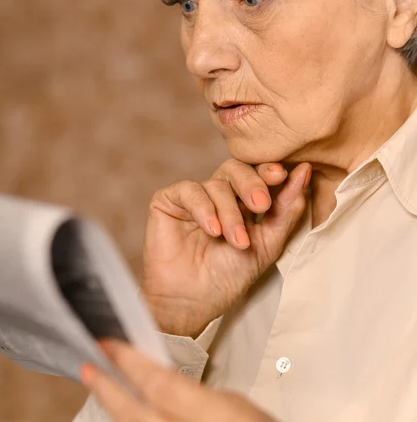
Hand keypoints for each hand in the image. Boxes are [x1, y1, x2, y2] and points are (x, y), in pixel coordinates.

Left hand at [80, 340, 274, 421]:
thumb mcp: (235, 407)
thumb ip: (196, 396)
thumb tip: (164, 382)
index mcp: (206, 416)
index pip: (157, 384)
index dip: (128, 361)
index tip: (108, 342)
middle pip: (132, 411)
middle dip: (106, 386)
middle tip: (88, 364)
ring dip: (112, 405)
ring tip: (101, 383)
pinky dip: (129, 419)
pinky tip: (123, 411)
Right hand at [141, 159, 311, 336]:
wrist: (193, 302)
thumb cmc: (228, 276)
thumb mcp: (267, 243)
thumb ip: (286, 210)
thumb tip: (304, 172)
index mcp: (242, 200)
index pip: (257, 173)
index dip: (269, 170)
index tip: (284, 175)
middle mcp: (218, 194)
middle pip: (236, 168)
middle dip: (252, 183)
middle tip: (261, 204)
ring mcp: (194, 196)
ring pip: (216, 184)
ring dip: (230, 212)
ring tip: (236, 241)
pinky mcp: (168, 201)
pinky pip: (189, 191)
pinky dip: (203, 208)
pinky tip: (213, 230)